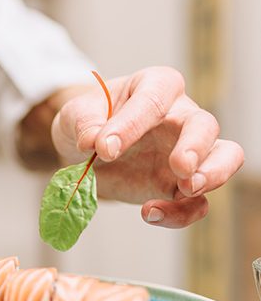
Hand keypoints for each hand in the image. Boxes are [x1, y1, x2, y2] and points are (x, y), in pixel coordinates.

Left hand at [50, 66, 244, 227]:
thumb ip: (84, 123)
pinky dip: (180, 213)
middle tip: (179, 166)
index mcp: (153, 86)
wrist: (85, 151)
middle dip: (197, 146)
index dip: (133, 123)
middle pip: (205, 124)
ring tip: (186, 189)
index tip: (105, 148)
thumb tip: (93, 141)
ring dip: (213, 175)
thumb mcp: (74, 115)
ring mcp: (187, 151)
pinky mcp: (181, 185)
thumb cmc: (88, 120)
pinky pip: (197, 202)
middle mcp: (179, 116)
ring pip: (226, 158)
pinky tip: (150, 213)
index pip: (154, 98)